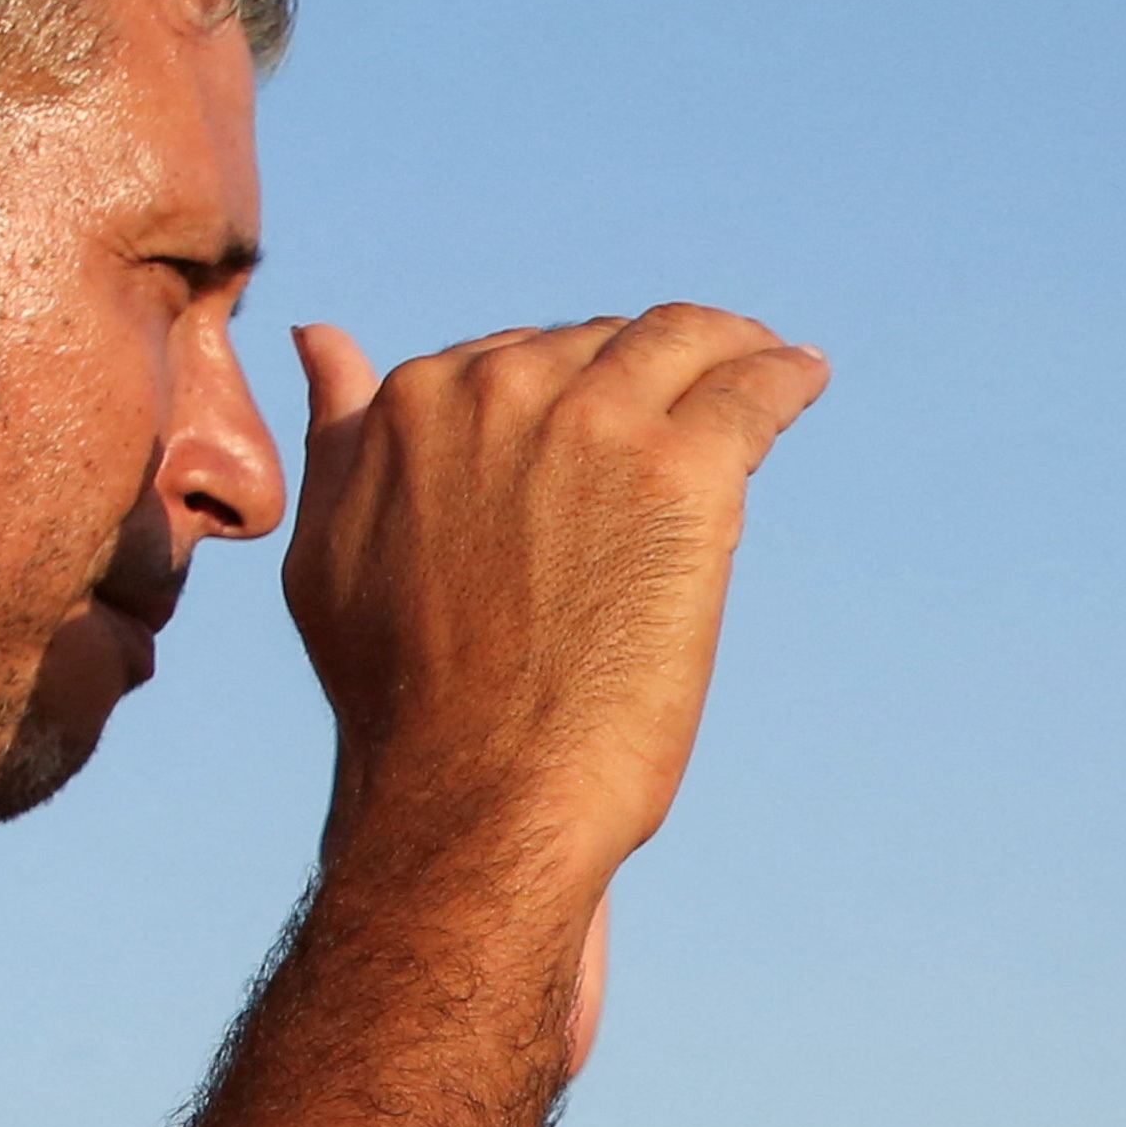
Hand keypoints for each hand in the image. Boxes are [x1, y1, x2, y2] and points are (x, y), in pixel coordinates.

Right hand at [282, 308, 828, 905]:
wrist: (477, 790)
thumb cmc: (401, 704)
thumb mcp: (329, 548)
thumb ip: (339, 435)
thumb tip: (323, 336)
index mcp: (416, 402)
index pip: (520, 357)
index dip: (572, 388)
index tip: (612, 420)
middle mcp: (502, 389)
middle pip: (603, 346)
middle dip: (646, 371)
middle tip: (697, 399)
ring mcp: (596, 423)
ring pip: (684, 344)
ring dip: (730, 345)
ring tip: (766, 362)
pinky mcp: (682, 472)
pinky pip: (751, 391)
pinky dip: (784, 375)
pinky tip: (802, 376)